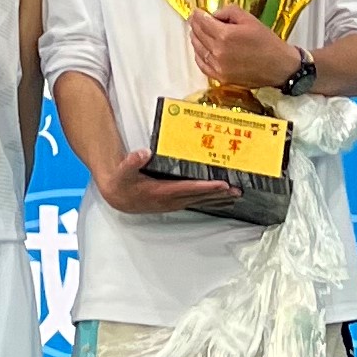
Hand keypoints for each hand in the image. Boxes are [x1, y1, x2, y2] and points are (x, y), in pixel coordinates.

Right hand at [94, 147, 233, 214]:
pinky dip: (210, 201)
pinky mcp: (174, 203)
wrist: (118, 198)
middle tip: (237, 190)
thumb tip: (144, 152)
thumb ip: (132, 162)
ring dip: (218, 199)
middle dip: (219, 194)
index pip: (188, 188)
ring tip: (235, 196)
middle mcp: (170, 200)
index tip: (222, 184)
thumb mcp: (122, 171)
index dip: (206, 187)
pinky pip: (196, 202)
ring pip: (200, 201)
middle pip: (199, 197)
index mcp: (160, 191)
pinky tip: (220, 200)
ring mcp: (173, 203)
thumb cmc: (122, 183)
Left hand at [185, 6, 299, 90]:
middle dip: (195, 25)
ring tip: (196, 32)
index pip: (202, 22)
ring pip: (198, 49)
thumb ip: (228, 12)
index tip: (196, 12)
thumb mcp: (249, 19)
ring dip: (195, 39)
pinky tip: (200, 49)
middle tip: (195, 20)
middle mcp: (218, 52)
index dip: (198, 15)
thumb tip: (214, 15)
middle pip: (198, 35)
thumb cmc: (267, 42)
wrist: (279, 67)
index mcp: (225, 35)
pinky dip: (198, 55)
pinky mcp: (220, 77)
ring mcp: (218, 66)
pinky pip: (202, 64)